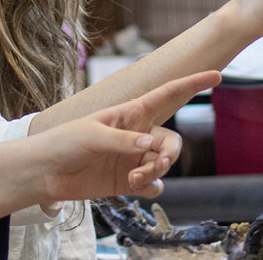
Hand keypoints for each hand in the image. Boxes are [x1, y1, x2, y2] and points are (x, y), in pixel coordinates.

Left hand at [33, 70, 220, 200]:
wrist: (46, 172)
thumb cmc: (65, 142)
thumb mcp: (92, 135)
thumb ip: (123, 140)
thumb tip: (151, 145)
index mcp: (130, 113)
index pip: (167, 95)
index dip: (192, 84)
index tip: (217, 76)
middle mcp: (137, 135)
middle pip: (171, 141)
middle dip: (171, 154)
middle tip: (158, 163)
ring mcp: (134, 158)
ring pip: (164, 165)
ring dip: (157, 172)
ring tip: (135, 178)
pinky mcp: (129, 180)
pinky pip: (154, 185)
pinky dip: (150, 187)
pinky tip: (135, 186)